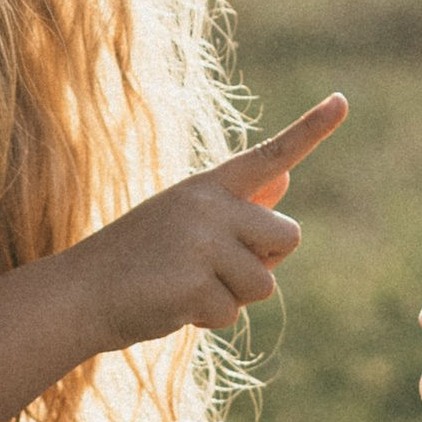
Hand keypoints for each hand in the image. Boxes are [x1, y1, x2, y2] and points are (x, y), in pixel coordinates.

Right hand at [0, 94, 347, 421]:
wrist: (79, 293)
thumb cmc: (136, 259)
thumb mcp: (184, 221)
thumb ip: (236, 206)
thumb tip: (285, 179)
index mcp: (207, 186)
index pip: (268, 156)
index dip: (311, 129)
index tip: (342, 101)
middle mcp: (209, 206)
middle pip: (287, 237)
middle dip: (263, 262)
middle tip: (213, 268)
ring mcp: (203, 243)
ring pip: (265, 284)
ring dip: (233, 298)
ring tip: (186, 287)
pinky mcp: (195, 283)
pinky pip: (232, 314)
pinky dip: (207, 320)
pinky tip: (172, 305)